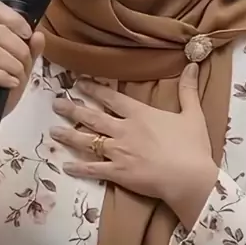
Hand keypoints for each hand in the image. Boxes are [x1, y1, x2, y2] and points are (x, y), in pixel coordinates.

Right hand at [0, 1, 43, 183]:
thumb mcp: (20, 70)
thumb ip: (29, 52)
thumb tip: (38, 35)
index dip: (14, 18)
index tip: (27, 35)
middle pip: (0, 32)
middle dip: (21, 51)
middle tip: (24, 69)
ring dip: (14, 67)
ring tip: (17, 80)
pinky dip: (4, 77)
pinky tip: (11, 85)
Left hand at [50, 64, 218, 227]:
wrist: (190, 178)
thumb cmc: (192, 147)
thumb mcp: (193, 114)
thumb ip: (188, 90)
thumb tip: (192, 66)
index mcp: (140, 114)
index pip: (112, 97)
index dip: (94, 89)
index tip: (78, 83)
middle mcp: (124, 130)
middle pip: (93, 117)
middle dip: (72, 109)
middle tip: (56, 103)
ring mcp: (119, 152)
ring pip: (87, 141)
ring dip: (69, 136)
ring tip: (52, 131)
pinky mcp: (118, 173)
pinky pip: (93, 169)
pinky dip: (78, 168)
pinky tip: (65, 167)